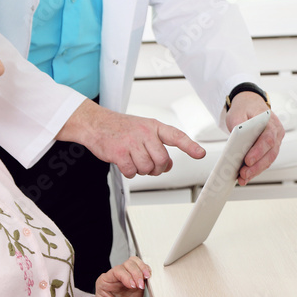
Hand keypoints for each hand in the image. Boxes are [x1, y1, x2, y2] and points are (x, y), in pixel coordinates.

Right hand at [60, 100, 205, 177]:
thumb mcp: (143, 130)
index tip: (200, 153)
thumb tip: (168, 165)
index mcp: (153, 126)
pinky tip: (124, 163)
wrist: (96, 124)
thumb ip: (158, 145)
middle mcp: (145, 133)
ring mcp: (131, 142)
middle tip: (149, 164)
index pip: (176, 136)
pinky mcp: (119, 153)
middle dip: (156, 168)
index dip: (190, 146)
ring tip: (134, 160)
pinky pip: (132, 172)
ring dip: (141, 170)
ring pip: (147, 168)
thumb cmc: (121, 128)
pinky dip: (129, 172)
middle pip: (162, 160)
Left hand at [75, 256, 150, 296]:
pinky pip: (142, 271)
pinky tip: (148, 279)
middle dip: (136, 273)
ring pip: (136, 263)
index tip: (133, 286)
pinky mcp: (136, 282)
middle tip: (140, 285)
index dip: (126, 276)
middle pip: (128, 264)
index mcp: (105, 281)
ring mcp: (127, 278)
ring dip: (143, 270)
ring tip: (146, 279)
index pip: (117, 271)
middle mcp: (116, 277)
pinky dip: (147, 272)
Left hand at [225, 92, 285, 185]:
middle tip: (243, 174)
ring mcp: (276, 141)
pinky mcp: (269, 149)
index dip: (259, 151)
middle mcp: (277, 132)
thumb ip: (237, 125)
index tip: (248, 160)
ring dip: (256, 171)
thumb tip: (236, 143)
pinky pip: (265, 161)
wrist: (250, 104)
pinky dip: (255, 170)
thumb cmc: (244, 108)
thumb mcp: (237, 113)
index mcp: (270, 121)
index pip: (268, 138)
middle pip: (270, 153)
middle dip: (257, 166)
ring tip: (242, 178)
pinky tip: (245, 176)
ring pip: (269, 160)